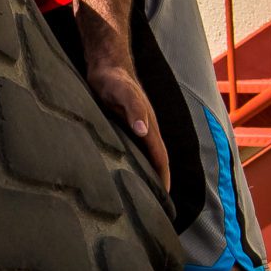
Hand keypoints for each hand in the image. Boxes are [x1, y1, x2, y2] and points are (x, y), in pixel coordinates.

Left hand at [85, 58, 171, 193]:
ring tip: (145, 198)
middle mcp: (145, 129)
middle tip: (158, 208)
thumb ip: (133, 109)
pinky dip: (134, 164)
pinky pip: (133, 149)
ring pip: (145, 156)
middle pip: (156, 160)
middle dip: (159, 182)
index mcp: (148, 125)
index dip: (163, 179)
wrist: (106, 62)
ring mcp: (136, 127)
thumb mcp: (120, 92)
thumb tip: (144, 131)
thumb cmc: (112, 77)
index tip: (164, 201)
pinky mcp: (124, 125)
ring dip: (148, 175)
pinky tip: (126, 173)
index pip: (160, 158)